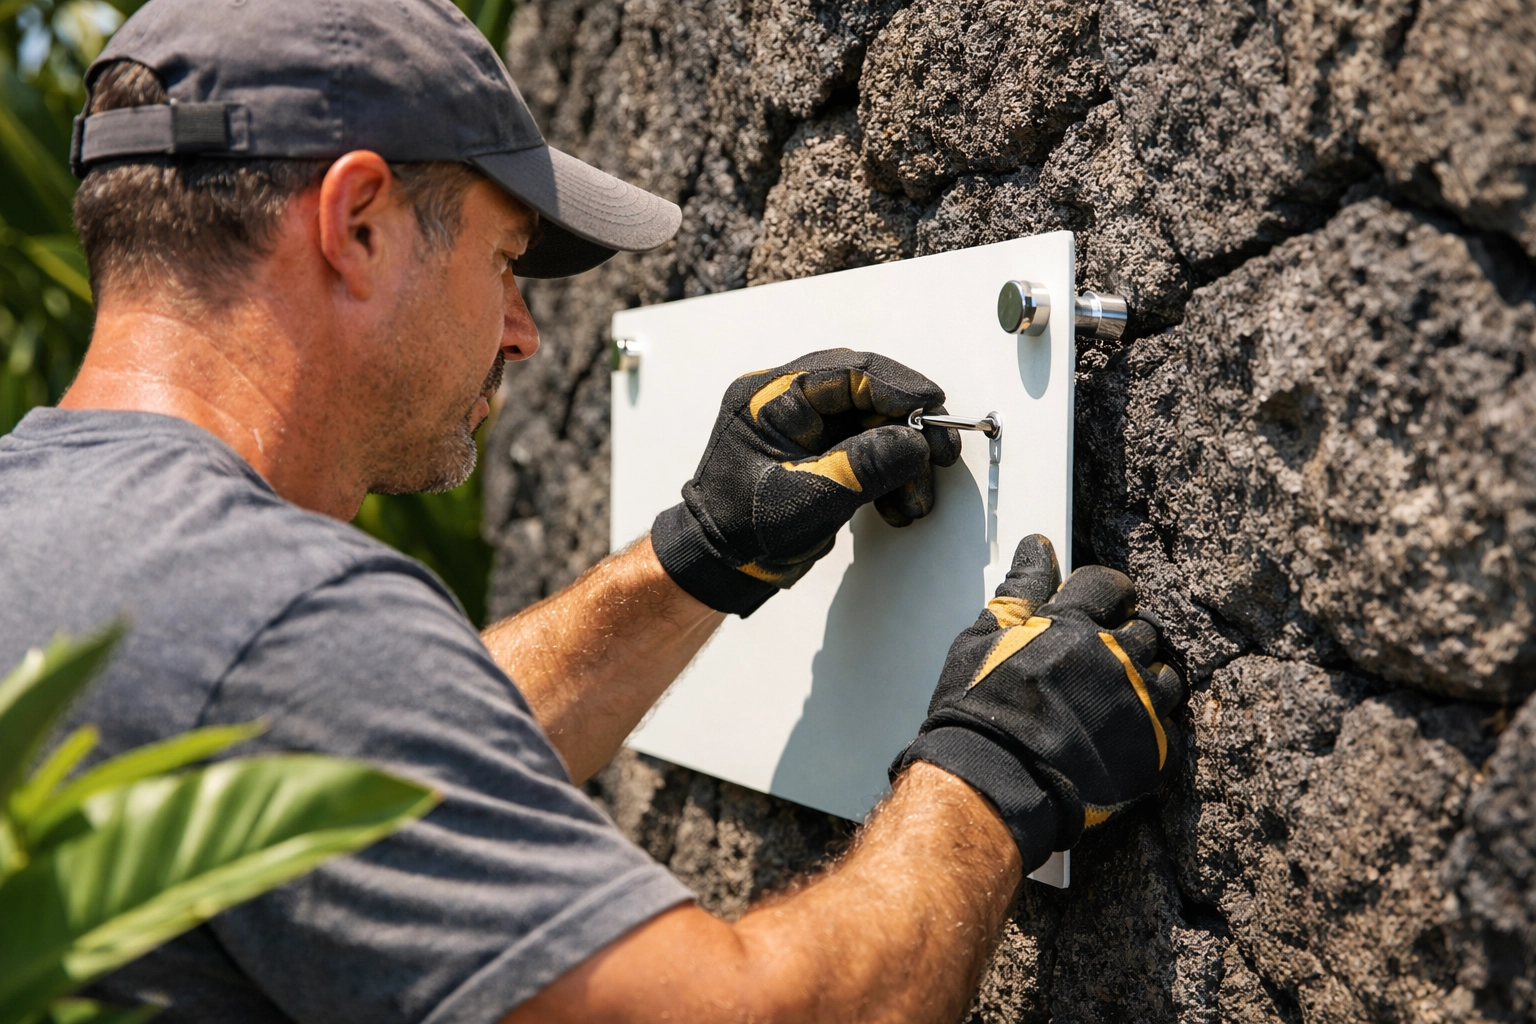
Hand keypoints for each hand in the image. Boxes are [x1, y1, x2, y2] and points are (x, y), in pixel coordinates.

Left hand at [651, 349, 961, 615]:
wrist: (718, 566)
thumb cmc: (741, 529)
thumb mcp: (810, 497)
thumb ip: (864, 466)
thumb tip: (915, 442)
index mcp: (770, 398)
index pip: (848, 372)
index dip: (900, 388)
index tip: (935, 409)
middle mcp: (788, 403)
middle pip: (868, 396)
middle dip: (909, 429)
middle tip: (939, 455)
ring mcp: (804, 428)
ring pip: (873, 425)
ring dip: (903, 461)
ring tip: (916, 500)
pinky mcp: (818, 451)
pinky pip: (866, 449)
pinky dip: (889, 475)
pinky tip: (899, 503)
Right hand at [891, 535, 1183, 871]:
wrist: (992, 783)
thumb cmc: (978, 713)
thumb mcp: (983, 640)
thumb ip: (1019, 592)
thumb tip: (1036, 547)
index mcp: (1073, 625)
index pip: (1111, 586)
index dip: (1106, 596)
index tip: (1099, 610)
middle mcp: (1114, 657)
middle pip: (1145, 630)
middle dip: (1126, 640)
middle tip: (1098, 664)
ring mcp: (1138, 705)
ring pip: (1168, 678)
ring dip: (1146, 683)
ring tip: (1113, 702)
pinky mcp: (1152, 752)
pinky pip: (1174, 728)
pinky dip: (1153, 729)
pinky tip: (1122, 737)